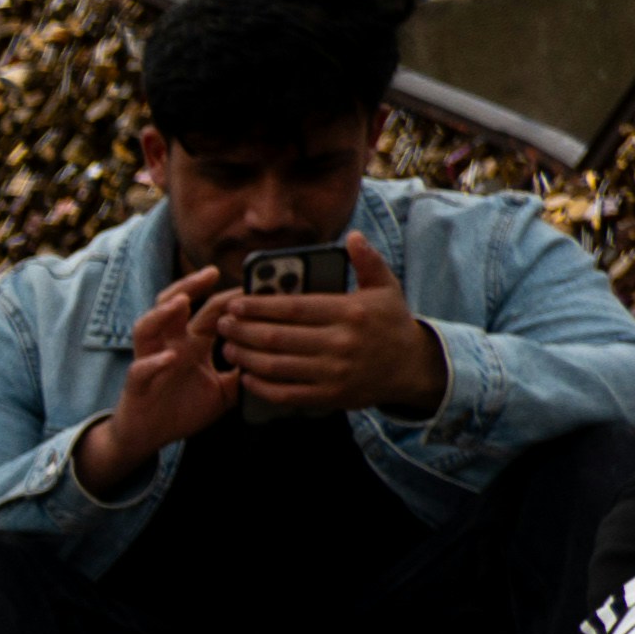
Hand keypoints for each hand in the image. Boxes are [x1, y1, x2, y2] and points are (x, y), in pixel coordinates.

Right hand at [79, 270, 238, 494]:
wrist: (149, 436)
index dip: (229, 298)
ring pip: (147, 327)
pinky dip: (154, 362)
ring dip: (162, 312)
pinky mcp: (137, 384)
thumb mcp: (224, 391)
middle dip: (190, 285)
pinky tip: (169, 358)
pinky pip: (141, 369)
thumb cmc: (183, 409)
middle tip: (210, 272)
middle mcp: (169, 345)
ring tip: (180, 301)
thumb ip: (244, 374)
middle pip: (173, 304)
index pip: (210, 311)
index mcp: (192, 343)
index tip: (252, 286)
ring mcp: (150, 361)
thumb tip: (275, 363)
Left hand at [212, 243, 437, 417]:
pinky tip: (246, 376)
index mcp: (350, 312)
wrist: (412, 367)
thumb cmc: (391, 323)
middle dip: (243, 330)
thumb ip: (367, 261)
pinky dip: (261, 387)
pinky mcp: (330, 396)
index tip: (234, 303)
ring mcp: (334, 372)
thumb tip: (353, 236)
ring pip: (277, 366)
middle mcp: (341, 342)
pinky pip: (286, 393)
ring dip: (246, 357)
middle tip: (222, 324)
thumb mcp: (386, 287)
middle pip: (278, 337)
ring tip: (228, 347)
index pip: (293, 308)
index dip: (259, 306)